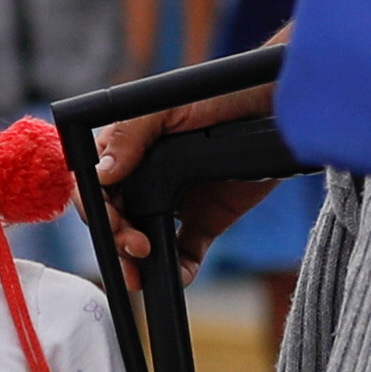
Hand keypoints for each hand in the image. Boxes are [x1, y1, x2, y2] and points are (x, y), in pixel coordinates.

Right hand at [96, 83, 278, 282]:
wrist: (274, 112)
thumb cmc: (221, 96)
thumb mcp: (169, 107)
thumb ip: (132, 135)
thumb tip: (103, 172)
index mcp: (128, 149)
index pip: (96, 184)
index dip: (96, 208)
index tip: (109, 223)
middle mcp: (145, 178)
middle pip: (115, 219)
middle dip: (116, 240)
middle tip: (135, 248)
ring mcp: (174, 201)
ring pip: (143, 240)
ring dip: (138, 262)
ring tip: (142, 274)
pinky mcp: (203, 220)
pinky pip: (184, 252)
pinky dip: (179, 270)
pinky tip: (179, 276)